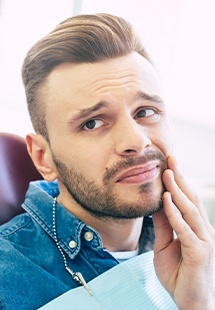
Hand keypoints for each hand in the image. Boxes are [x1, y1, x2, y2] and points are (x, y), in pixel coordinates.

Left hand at [152, 155, 214, 308]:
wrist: (189, 302)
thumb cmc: (177, 273)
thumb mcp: (164, 245)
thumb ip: (162, 225)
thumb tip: (156, 203)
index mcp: (196, 228)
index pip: (188, 200)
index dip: (179, 181)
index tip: (170, 164)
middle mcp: (203, 230)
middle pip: (191, 199)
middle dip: (180, 178)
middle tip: (171, 158)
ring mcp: (204, 241)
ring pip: (190, 211)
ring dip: (178, 191)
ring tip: (168, 173)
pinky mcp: (199, 253)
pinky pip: (184, 230)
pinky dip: (175, 214)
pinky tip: (167, 200)